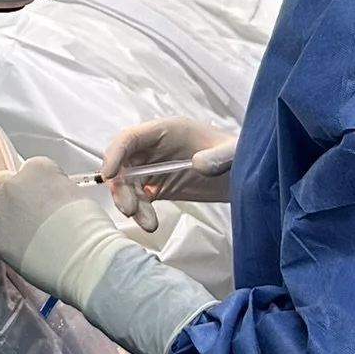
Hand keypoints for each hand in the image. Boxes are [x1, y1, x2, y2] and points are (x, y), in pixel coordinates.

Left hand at [0, 160, 211, 353]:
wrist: (81, 254)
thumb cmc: (88, 229)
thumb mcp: (75, 195)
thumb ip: (54, 191)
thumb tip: (48, 202)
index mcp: (39, 167)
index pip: (29, 169)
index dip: (34, 187)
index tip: (41, 201)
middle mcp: (14, 180)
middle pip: (2, 180)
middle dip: (9, 192)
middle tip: (21, 212)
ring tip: (2, 222)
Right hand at [100, 118, 236, 231]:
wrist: (245, 174)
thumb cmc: (237, 155)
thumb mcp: (231, 153)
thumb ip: (217, 156)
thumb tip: (197, 164)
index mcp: (165, 130)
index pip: (130, 138)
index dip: (115, 154)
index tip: (109, 176)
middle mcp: (154, 147)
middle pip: (123, 164)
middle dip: (121, 187)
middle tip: (130, 209)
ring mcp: (154, 167)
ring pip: (128, 184)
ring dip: (130, 204)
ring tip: (148, 223)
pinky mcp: (158, 186)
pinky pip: (139, 198)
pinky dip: (140, 211)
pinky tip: (150, 222)